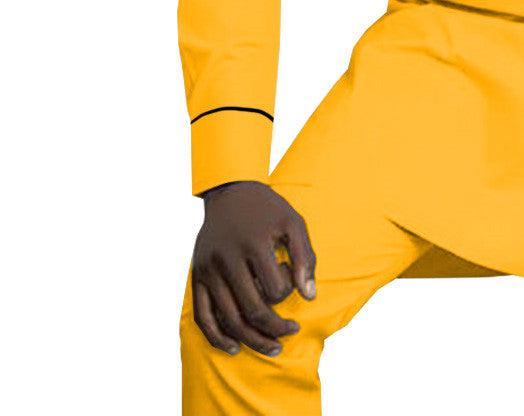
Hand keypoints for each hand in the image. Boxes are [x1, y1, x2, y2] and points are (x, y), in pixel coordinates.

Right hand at [191, 180, 316, 356]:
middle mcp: (226, 259)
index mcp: (252, 244)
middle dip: (274, 328)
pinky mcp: (197, 277)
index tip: (292, 280)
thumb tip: (309, 296)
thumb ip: (305, 257)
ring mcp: (208, 270)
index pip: (274, 289)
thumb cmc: (268, 210)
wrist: (231, 193)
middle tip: (291, 333)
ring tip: (272, 346)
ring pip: (228, 319)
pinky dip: (217, 336)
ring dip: (251, 339)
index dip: (288, 292)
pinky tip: (234, 347)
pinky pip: (203, 317)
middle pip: (251, 310)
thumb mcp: (294, 223)